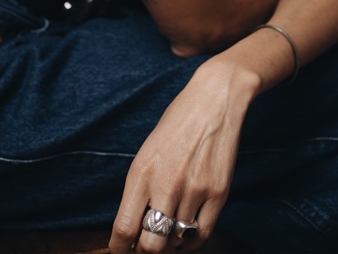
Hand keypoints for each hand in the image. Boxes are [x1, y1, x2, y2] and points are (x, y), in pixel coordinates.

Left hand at [109, 59, 251, 252]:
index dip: (119, 250)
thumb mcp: (147, 152)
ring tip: (169, 226)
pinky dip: (191, 240)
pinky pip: (201, 235)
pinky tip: (186, 230)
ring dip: (170, 241)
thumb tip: (133, 229)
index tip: (121, 251)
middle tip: (146, 244)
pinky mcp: (218, 193)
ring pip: (176, 241)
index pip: (123, 229)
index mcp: (141, 172)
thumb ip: (139, 190)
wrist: (214, 100)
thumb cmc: (177, 123)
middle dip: (145, 251)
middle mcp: (166, 184)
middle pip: (150, 246)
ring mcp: (194, 190)